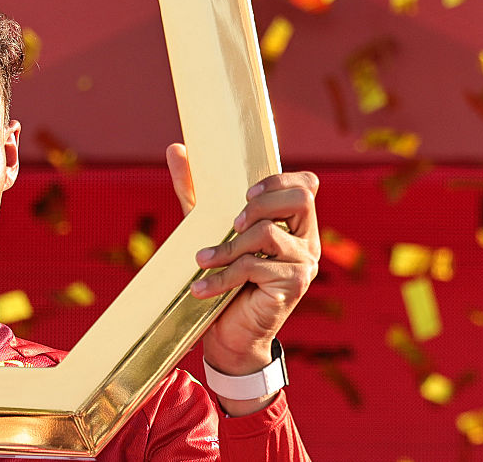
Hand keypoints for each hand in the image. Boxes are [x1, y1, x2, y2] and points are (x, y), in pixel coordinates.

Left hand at [166, 144, 319, 414]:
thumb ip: (195, 190)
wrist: (229, 334)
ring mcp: (305, 263)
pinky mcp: (294, 286)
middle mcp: (307, 239)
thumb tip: (176, 148)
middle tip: (229, 224)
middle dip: (259, 205)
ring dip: (227, 247)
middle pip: (300, 199)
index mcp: (293, 222)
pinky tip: (201, 287)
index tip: (244, 193)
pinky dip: (222, 276)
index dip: (278, 180)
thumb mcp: (206, 228)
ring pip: (268, 234)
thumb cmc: (222, 276)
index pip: (306, 185)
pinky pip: (255, 266)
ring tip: (201, 260)